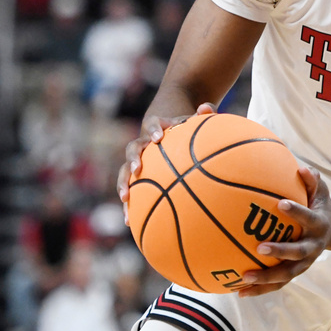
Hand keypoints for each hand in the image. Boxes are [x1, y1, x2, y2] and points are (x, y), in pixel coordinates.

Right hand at [116, 102, 216, 223]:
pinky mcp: (137, 177)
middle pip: (133, 149)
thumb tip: (206, 107)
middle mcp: (143, 144)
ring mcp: (138, 161)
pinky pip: (131, 190)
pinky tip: (130, 222)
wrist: (167, 130)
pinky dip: (130, 205)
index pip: (152, 123)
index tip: (159, 138)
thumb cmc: (185, 127)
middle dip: (133, 158)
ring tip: (125, 198)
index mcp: (156, 127)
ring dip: (124, 184)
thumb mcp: (195, 120)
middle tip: (137, 168)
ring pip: (125, 171)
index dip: (153, 129)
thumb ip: (204, 114)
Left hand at [236, 167, 330, 297]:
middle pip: (298, 253)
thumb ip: (312, 179)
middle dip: (280, 251)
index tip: (280, 204)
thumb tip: (301, 168)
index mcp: (319, 224)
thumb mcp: (321, 189)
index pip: (309, 218)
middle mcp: (313, 246)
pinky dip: (260, 289)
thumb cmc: (320, 203)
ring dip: (266, 279)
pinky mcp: (295, 273)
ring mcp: (305, 263)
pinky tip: (239, 291)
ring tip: (244, 278)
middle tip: (260, 247)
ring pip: (286, 274)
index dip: (297, 212)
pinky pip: (277, 284)